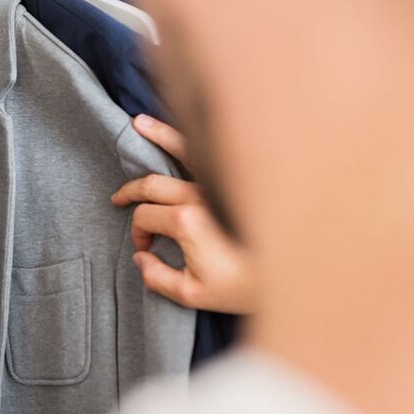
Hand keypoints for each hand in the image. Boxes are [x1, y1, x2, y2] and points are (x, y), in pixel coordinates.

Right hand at [111, 114, 256, 314]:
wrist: (295, 277)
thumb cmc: (244, 287)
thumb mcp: (192, 295)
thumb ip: (157, 278)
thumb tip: (141, 259)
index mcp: (186, 221)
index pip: (145, 217)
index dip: (138, 234)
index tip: (146, 251)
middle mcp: (199, 195)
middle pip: (152, 186)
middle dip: (131, 193)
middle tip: (118, 199)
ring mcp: (219, 183)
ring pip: (181, 148)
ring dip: (156, 135)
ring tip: (137, 125)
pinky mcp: (238, 180)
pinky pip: (211, 149)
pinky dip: (196, 134)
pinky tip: (188, 118)